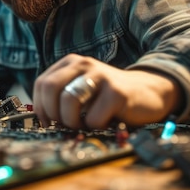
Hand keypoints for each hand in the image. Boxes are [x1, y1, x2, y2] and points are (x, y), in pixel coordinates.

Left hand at [32, 54, 182, 128]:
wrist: (149, 91)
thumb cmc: (109, 96)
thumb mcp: (82, 89)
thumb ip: (62, 96)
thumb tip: (42, 119)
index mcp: (71, 63)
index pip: (41, 84)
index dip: (40, 107)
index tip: (47, 122)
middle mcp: (83, 64)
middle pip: (50, 89)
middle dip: (53, 113)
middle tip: (63, 125)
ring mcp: (101, 76)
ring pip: (68, 101)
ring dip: (71, 122)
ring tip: (83, 125)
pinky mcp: (116, 93)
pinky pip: (93, 117)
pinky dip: (94, 126)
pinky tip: (103, 122)